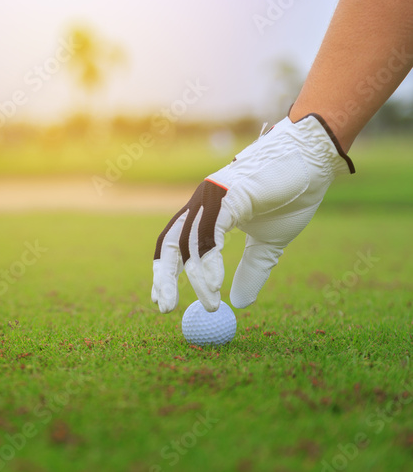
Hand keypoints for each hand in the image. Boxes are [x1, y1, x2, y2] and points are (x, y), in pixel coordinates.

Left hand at [152, 114, 354, 312]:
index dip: (167, 273)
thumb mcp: (268, 244)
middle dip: (164, 277)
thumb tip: (238, 303)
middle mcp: (202, 204)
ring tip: (210, 306)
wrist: (313, 165)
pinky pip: (210, 233)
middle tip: (164, 309)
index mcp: (207, 214)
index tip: (162, 300)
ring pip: (187, 241)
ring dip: (196, 277)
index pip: (176, 245)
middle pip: (169, 244)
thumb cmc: (290, 198)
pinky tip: (216, 284)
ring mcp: (211, 197)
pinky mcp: (227, 195)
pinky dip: (210, 261)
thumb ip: (251, 271)